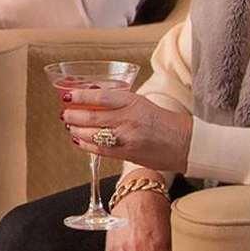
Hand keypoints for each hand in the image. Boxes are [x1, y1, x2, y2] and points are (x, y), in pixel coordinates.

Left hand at [60, 81, 190, 175]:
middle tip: (65, 113)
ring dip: (77, 130)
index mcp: (133, 102)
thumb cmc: (164, 122)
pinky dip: (86, 144)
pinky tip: (78, 139)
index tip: (67, 96)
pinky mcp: (126, 154)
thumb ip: (120, 102)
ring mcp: (126, 138)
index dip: (81, 96)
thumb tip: (93, 98)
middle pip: (92, 117)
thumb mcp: (142, 103)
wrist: (184, 144)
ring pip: (93, 134)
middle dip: (73, 115)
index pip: (101, 97)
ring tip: (70, 126)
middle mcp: (129, 119)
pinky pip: (100, 149)